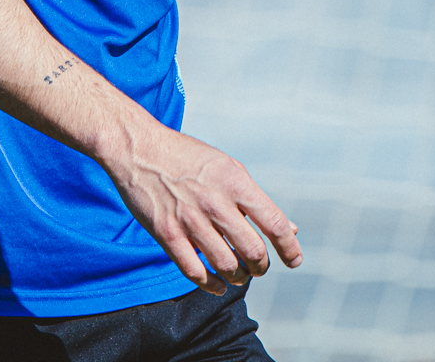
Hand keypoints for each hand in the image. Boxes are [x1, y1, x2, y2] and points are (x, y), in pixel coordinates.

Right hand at [104, 124, 301, 292]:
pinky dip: (212, 285)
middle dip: (262, 266)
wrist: (140, 149)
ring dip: (239, 277)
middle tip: (259, 267)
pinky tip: (218, 284)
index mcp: (235, 182)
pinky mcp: (167, 234)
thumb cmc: (188, 157)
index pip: (274, 223)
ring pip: (227, 266)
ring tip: (240, 274)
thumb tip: (290, 229)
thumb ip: (256, 200)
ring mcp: (189, 220)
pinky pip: (195, 272)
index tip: (294, 260)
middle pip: (253, 251)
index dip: (289, 248)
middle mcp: (215, 202)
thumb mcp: (228, 167)